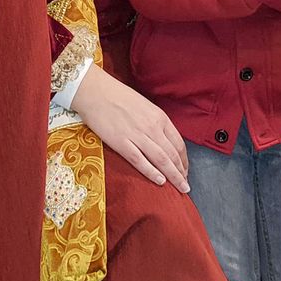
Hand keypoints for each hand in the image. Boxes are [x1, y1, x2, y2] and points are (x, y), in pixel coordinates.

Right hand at [70, 66, 189, 191]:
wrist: (95, 91)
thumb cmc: (119, 96)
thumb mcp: (145, 106)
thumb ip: (155, 122)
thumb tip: (163, 140)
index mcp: (159, 117)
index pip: (178, 143)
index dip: (184, 160)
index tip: (185, 170)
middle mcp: (152, 127)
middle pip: (172, 154)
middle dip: (181, 172)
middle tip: (186, 186)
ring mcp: (137, 135)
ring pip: (161, 160)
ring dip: (173, 176)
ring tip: (180, 189)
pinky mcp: (121, 142)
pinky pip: (140, 160)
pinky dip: (152, 172)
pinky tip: (160, 182)